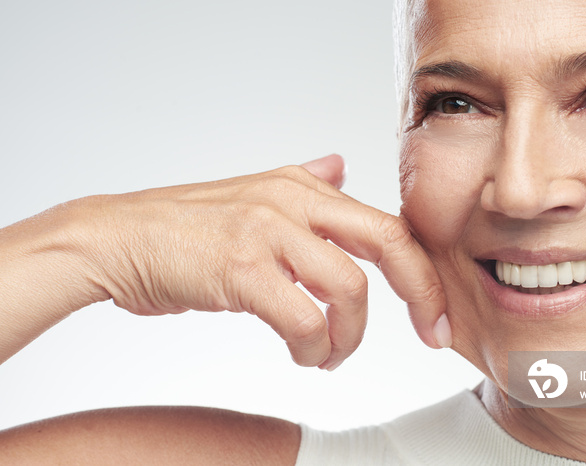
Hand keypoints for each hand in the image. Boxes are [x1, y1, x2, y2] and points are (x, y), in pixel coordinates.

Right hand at [78, 155, 449, 368]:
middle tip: (432, 334)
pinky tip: (303, 357)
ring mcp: (267, 230)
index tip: (431, 311)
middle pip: (388, 241)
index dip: (421, 270)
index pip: (386, 223)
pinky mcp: (241, 267)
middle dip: (422, 293)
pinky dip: (312, 347)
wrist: (116, 237)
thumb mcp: (253, 193)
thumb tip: (341, 166)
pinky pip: (302, 318)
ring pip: (349, 288)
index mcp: (302, 186)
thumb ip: (305, 183)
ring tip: (330, 356)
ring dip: (349, 336)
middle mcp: (292, 200)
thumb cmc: (184, 228)